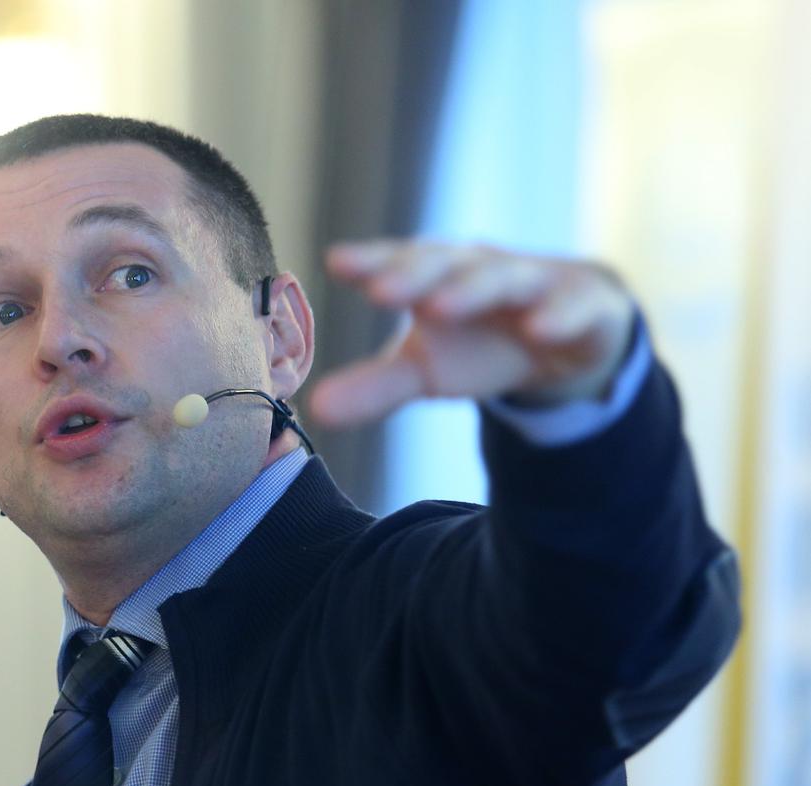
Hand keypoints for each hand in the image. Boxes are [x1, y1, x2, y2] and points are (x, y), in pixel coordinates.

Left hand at [308, 240, 636, 427]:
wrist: (569, 330)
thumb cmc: (479, 341)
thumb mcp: (425, 368)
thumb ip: (374, 387)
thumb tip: (316, 410)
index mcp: (434, 278)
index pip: (397, 265)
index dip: (369, 261)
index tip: (336, 262)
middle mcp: (479, 271)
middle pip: (443, 266)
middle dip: (411, 275)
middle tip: (379, 290)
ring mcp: (533, 284)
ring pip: (503, 279)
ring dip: (473, 289)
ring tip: (441, 306)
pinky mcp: (583, 306)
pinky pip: (571, 307)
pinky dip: (558, 315)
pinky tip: (541, 329)